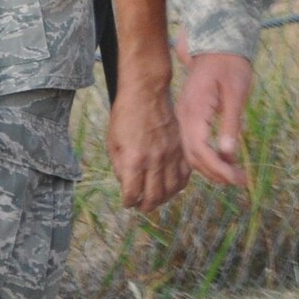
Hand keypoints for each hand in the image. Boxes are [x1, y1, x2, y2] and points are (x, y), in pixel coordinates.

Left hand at [107, 77, 188, 211]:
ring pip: (171, 189)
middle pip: (154, 196)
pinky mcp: (181, 148)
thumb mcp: (113, 141)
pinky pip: (185, 174)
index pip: (133, 193)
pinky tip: (172, 186)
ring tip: (156, 199)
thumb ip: (119, 165)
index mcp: (134, 159)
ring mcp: (171, 154)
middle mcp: (155, 159)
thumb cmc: (125, 114)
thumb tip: (126, 183)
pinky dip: (179, 185)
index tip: (128, 202)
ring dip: (163, 199)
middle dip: (146, 206)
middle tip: (142, 207)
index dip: (129, 202)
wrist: (147, 92)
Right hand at [178, 51, 253, 187]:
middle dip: (216, 173)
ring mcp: (184, 117)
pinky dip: (208, 156)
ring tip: (235, 175)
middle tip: (240, 181)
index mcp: (194, 111)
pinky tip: (225, 161)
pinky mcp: (190, 117)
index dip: (217, 168)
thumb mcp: (236, 94)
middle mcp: (184, 117)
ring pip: (192, 152)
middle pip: (194, 156)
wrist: (217, 46)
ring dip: (212, 167)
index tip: (237, 178)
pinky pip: (194, 143)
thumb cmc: (230, 66)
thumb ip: (230, 124)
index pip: (200, 150)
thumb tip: (228, 155)